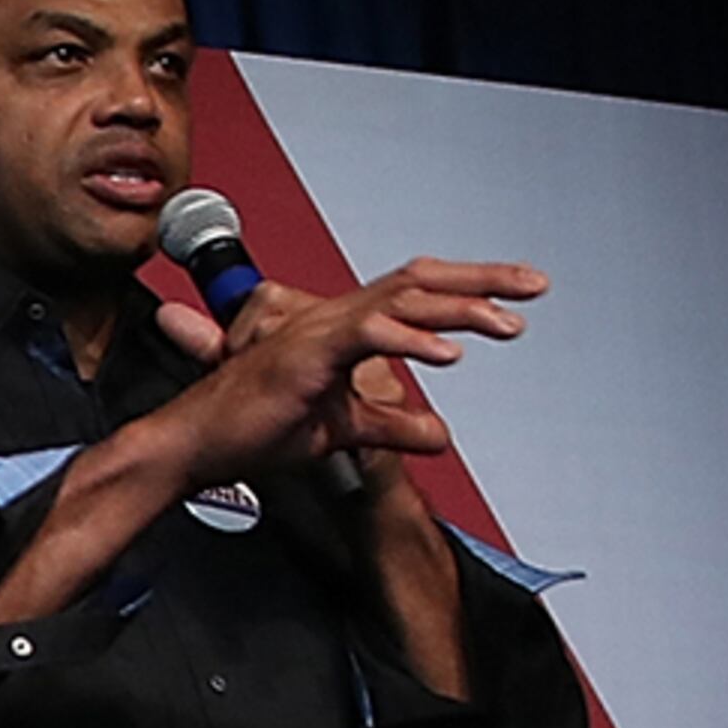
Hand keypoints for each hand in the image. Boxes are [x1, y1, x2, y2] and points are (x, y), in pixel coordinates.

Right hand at [151, 257, 543, 483]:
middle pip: (418, 280)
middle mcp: (332, 317)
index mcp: (340, 329)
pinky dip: (411, 340)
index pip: (412, 294)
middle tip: (534, 285)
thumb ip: (392, 426)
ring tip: (506, 323)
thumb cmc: (249, 431)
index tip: (515, 298)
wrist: (192, 447)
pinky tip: (447, 355)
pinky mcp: (305, 355)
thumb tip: (442, 435)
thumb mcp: (342, 431)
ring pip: (401, 300)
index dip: (465, 290)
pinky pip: (368, 335)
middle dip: (481, 279)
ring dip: (460, 308)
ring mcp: (317, 331)